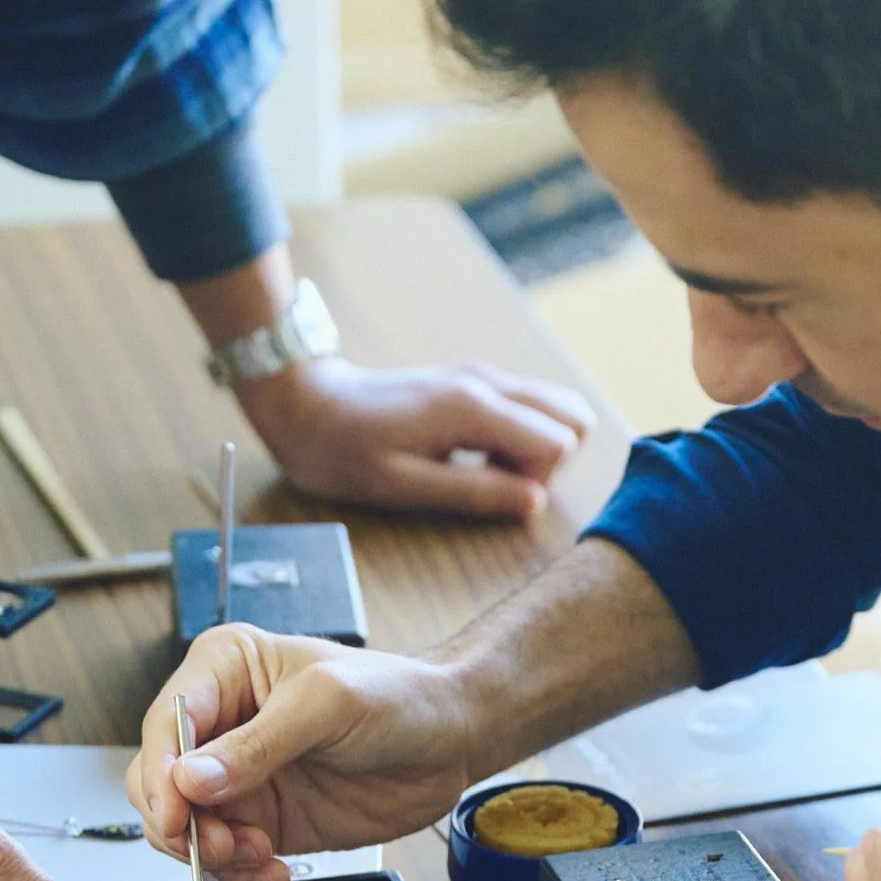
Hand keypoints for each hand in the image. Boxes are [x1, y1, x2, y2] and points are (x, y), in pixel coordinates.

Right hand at [128, 625, 476, 880]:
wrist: (450, 742)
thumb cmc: (398, 696)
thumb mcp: (327, 706)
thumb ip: (258, 745)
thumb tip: (190, 782)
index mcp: (224, 670)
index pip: (165, 723)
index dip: (161, 772)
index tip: (177, 813)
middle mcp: (221, 724)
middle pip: (159, 781)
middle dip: (182, 822)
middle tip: (225, 845)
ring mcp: (239, 777)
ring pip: (185, 826)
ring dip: (213, 854)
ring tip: (259, 857)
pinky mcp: (264, 819)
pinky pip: (226, 857)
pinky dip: (241, 874)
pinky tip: (275, 872)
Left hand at [237, 356, 595, 518]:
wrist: (306, 402)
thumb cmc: (344, 451)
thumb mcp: (402, 486)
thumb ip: (473, 493)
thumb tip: (534, 504)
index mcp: (472, 408)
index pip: (557, 443)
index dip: (538, 481)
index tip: (493, 493)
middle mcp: (488, 382)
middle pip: (574, 416)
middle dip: (551, 461)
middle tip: (498, 481)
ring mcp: (484, 376)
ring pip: (559, 407)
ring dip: (539, 447)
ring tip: (487, 468)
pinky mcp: (475, 380)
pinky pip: (530, 406)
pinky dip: (522, 435)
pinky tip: (478, 453)